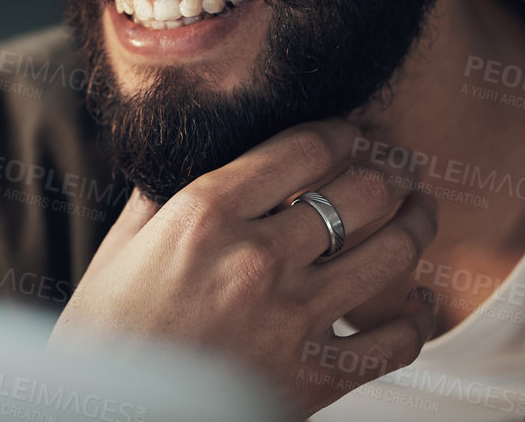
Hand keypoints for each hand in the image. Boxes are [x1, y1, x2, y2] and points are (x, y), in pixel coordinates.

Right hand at [48, 120, 438, 417]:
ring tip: (419, 211)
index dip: (344, 132)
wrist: (107, 421)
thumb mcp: (122, 246)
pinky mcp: (314, 379)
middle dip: (390, 169)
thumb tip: (204, 154)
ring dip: (417, 223)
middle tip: (399, 166)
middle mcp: (257, 259)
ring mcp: (292, 321)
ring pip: (393, 254)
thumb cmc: (104, 335)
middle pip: (362, 191)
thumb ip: (168, 194)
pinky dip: (419, 319)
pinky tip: (421, 302)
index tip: (354, 132)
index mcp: (205, 214)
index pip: (307, 148)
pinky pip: (395, 343)